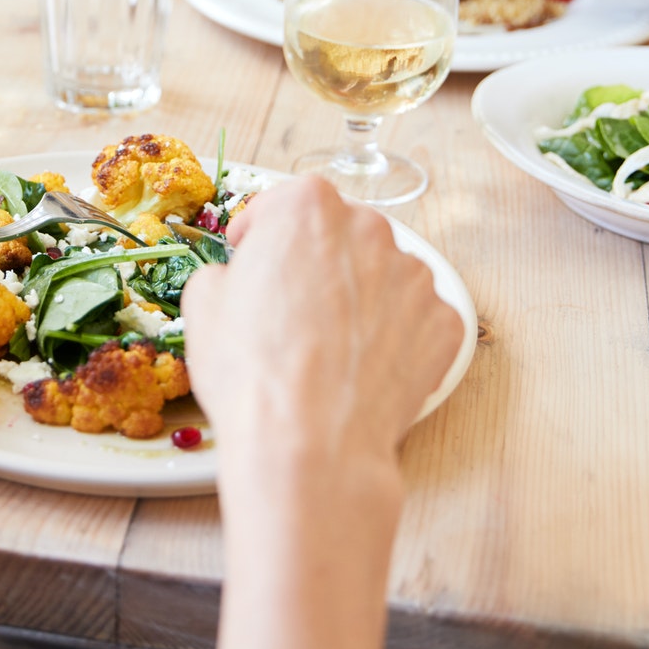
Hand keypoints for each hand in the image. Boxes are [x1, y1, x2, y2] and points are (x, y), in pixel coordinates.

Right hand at [183, 176, 462, 463]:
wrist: (310, 445)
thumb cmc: (251, 372)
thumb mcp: (204, 304)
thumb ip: (228, 270)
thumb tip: (240, 279)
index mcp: (308, 207)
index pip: (284, 203)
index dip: (261, 234)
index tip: (252, 257)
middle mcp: (370, 229)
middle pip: (339, 234)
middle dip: (316, 263)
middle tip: (291, 309)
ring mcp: (415, 277)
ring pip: (382, 276)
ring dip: (360, 298)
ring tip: (329, 347)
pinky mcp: (444, 324)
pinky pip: (416, 320)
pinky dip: (395, 337)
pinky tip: (363, 368)